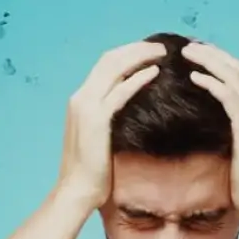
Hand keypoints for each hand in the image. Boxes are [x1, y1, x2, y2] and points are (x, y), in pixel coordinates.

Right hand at [57, 41, 165, 209]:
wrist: (76, 190)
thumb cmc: (91, 172)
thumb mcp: (99, 138)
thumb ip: (108, 119)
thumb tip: (130, 111)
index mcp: (80, 100)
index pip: (103, 65)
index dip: (127, 54)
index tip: (148, 52)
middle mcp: (80, 97)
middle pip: (109, 59)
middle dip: (136, 49)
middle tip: (160, 47)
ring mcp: (86, 106)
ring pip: (115, 68)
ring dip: (140, 56)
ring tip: (161, 53)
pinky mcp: (97, 119)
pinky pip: (121, 91)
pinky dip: (138, 78)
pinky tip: (155, 73)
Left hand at [181, 42, 238, 213]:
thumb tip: (222, 120)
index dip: (224, 62)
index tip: (203, 55)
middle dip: (214, 55)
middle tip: (190, 47)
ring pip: (233, 77)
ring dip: (209, 62)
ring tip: (188, 54)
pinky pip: (228, 96)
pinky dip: (212, 83)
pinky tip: (196, 77)